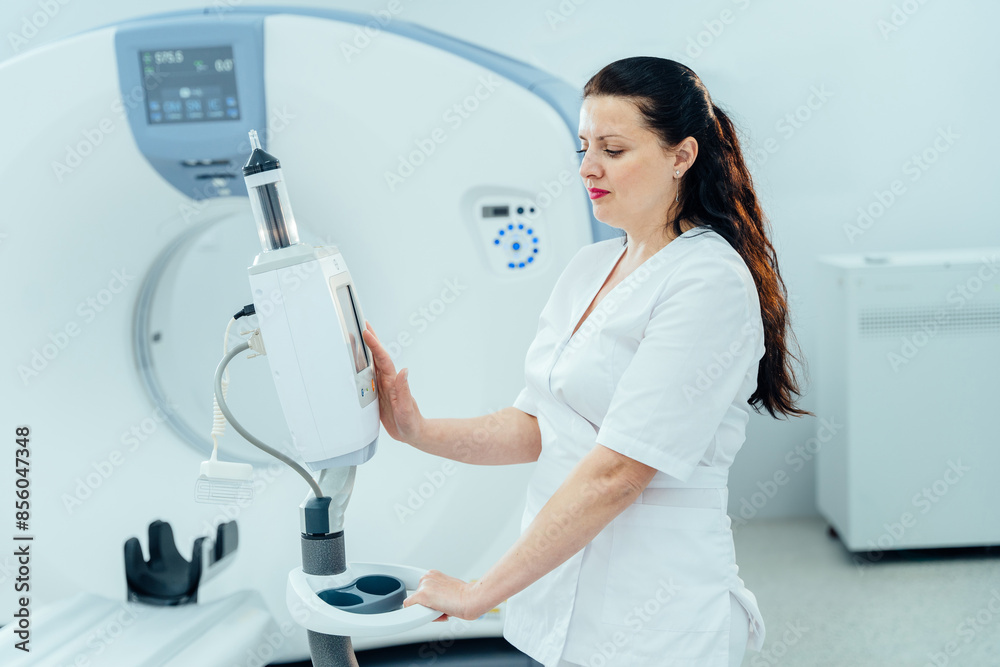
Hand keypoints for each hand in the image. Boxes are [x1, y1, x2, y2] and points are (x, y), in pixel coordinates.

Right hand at [361, 321, 425, 445]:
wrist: (412, 432)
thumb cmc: (410, 422)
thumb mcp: (406, 408)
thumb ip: (404, 390)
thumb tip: (404, 371)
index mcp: (392, 382)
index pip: (382, 360)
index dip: (374, 345)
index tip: (366, 332)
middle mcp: (388, 381)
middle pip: (377, 356)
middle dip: (371, 340)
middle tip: (362, 323)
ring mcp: (383, 386)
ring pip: (372, 363)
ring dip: (366, 349)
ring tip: (358, 336)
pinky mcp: (378, 392)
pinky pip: (369, 375)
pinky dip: (363, 365)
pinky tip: (357, 361)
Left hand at [402, 570, 488, 621]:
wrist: (472, 598)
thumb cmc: (466, 596)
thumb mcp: (450, 590)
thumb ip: (439, 594)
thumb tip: (436, 603)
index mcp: (434, 574)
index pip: (424, 590)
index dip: (431, 600)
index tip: (440, 604)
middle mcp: (427, 577)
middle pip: (418, 597)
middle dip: (428, 606)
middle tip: (442, 609)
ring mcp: (424, 585)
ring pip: (415, 603)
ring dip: (426, 610)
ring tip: (441, 610)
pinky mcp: (422, 595)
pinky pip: (408, 606)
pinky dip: (415, 614)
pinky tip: (429, 614)